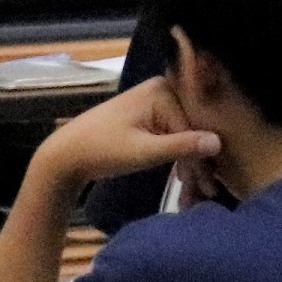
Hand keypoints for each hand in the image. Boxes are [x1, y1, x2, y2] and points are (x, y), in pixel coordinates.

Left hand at [34, 76, 220, 193]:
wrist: (63, 157)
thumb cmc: (101, 151)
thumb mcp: (143, 152)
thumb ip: (182, 146)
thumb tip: (218, 142)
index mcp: (163, 90)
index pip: (195, 125)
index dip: (203, 157)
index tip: (211, 185)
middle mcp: (163, 89)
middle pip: (192, 129)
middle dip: (198, 162)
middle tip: (206, 192)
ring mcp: (155, 102)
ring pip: (184, 135)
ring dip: (189, 163)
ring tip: (194, 192)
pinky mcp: (148, 115)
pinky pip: (171, 135)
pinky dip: (176, 157)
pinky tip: (183, 178)